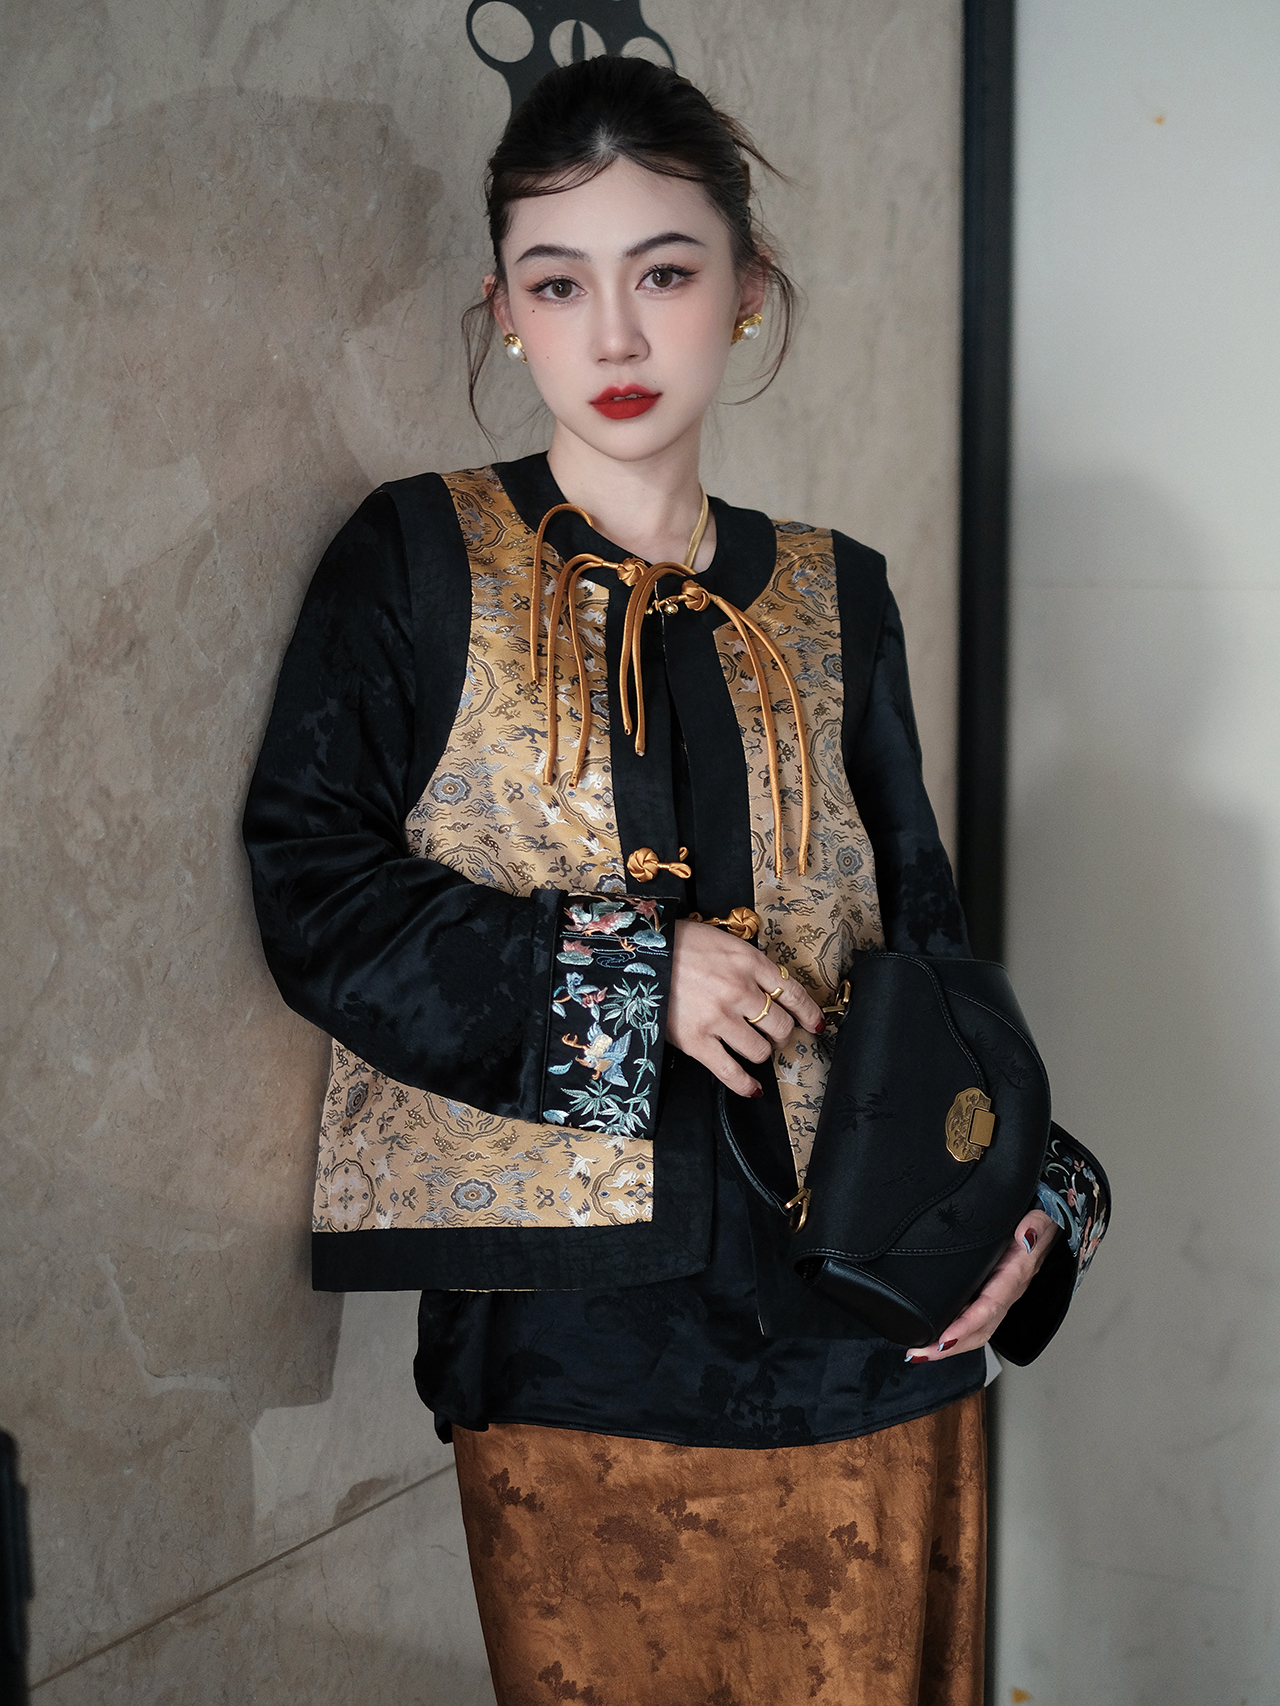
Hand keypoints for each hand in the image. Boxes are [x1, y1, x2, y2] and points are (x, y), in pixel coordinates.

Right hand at [666, 919, 824, 1096]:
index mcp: (749, 962)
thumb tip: (771, 989)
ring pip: (760, 1050)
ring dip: (760, 1052)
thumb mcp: (723, 942)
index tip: (816, 1024)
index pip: (793, 993)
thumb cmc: (680, 944)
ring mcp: (719, 1017)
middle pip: (780, 1026)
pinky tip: (752, 1088)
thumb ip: (749, 965)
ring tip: (751, 1047)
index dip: (809, 1014)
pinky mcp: (697, 1041)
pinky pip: (730, 1072)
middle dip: (780, 1034)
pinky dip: (745, 1085)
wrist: (641, 953)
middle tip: (772, 1034)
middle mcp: (740, 990)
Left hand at [904, 1210, 1058, 1360]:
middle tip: (920, 1353)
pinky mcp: (988, 1292)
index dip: (967, 1326)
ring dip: (949, 1345)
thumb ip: (1036, 1224)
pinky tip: (933, 1335)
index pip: (990, 1307)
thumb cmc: (1038, 1224)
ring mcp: (997, 1295)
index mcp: (1015, 1276)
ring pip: (975, 1330)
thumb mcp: (1040, 1218)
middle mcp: (1006, 1291)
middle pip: (980, 1330)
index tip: (945, 1339)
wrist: (1044, 1225)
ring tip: (920, 1352)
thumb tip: (1026, 1236)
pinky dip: (954, 1332)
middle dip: (951, 1346)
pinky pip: (972, 1318)